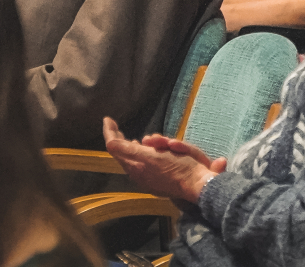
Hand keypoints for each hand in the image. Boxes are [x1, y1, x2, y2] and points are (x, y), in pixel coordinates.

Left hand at [102, 117, 221, 203]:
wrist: (197, 184)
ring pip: (139, 155)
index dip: (110, 132)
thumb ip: (128, 150)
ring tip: (151, 139)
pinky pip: (149, 161)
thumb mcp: (151, 156)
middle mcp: (138, 172)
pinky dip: (151, 152)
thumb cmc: (177, 168)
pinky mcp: (159, 179)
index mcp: (134, 166)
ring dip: (142, 144)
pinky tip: (155, 149)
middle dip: (123, 138)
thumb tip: (109, 143)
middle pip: (125, 152)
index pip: (115, 147)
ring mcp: (148, 177)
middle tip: (116, 127)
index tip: (108, 119)